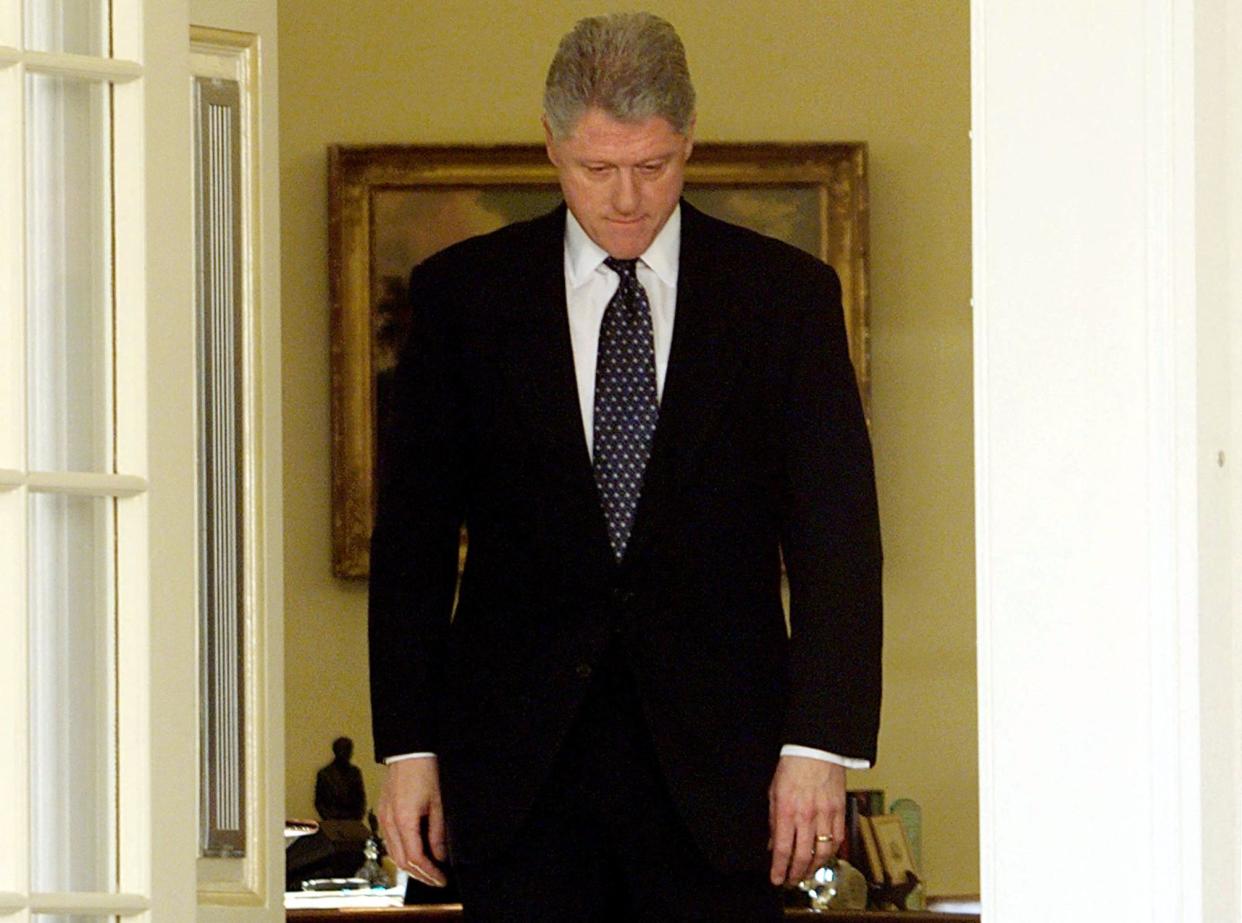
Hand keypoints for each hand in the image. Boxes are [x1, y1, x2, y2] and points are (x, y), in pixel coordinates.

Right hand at [375, 757, 447, 886]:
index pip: (414, 858)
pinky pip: (389, 841)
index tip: (441, 879)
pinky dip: (401, 853)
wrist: (409, 750)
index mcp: (403, 820)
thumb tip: (440, 856)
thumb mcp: (438, 803)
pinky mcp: (383, 812)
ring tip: (427, 871)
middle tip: (436, 880)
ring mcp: (384, 817)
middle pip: (401, 861)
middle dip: (419, 875)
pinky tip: (413, 854)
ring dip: (409, 866)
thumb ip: (438, 833)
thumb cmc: (425, 771)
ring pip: (393, 853)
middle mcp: (389, 822)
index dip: (429, 873)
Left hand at [767, 755, 845, 886]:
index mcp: (787, 811)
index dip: (779, 869)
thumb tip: (773, 844)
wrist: (816, 749)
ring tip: (807, 873)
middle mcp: (807, 816)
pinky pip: (838, 839)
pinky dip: (831, 852)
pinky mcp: (840, 811)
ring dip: (814, 868)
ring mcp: (825, 815)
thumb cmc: (793, 767)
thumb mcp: (774, 793)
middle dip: (796, 874)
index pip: (783, 849)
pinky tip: (824, 857)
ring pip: (823, 852)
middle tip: (791, 881)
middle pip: (803, 856)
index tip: (776, 879)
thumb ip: (774, 821)